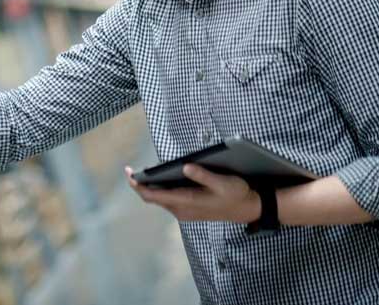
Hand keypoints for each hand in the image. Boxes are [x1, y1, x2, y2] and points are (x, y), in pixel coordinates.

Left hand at [125, 164, 261, 223]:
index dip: (139, 185)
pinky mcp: (189, 210)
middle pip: (153, 198)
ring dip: (150, 187)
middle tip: (130, 170)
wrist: (248, 209)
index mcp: (187, 202)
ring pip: (160, 199)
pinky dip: (160, 189)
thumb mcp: (224, 182)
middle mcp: (182, 210)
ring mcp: (185, 212)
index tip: (129, 174)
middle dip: (140, 184)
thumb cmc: (236, 194)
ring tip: (143, 172)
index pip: (154, 195)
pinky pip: (168, 199)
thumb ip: (204, 175)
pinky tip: (160, 178)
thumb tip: (186, 166)